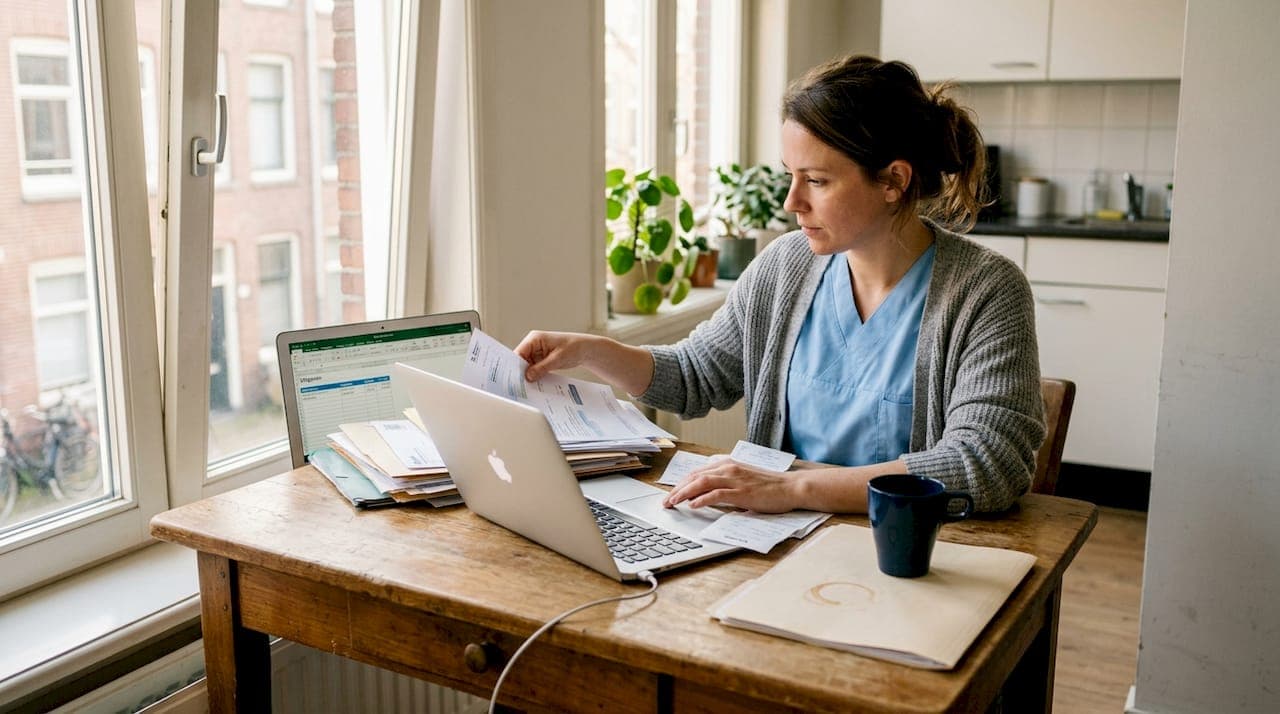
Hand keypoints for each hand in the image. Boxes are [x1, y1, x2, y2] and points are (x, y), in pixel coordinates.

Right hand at [514, 331, 597, 381]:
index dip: (514, 366)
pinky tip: (535, 384)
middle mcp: (533, 344)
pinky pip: (534, 368)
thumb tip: (528, 376)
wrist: (585, 350)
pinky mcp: (541, 359)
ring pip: (526, 366)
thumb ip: (541, 368)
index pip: (519, 353)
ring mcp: (537, 352)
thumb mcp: (557, 359)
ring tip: (527, 387)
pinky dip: (534, 376)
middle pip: (521, 360)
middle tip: (520, 386)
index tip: (513, 379)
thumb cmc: (574, 347)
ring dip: (528, 375)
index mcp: (534, 339)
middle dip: (521, 372)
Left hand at [662, 459, 800, 513]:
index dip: (681, 483)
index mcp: (728, 464)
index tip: (671, 493)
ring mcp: (735, 479)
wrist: (791, 487)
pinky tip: (693, 505)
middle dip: (677, 489)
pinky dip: (702, 499)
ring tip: (673, 503)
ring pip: (702, 483)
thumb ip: (726, 482)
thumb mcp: (743, 479)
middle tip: (666, 501)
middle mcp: (729, 468)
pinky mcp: (742, 492)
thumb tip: (706, 493)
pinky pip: (717, 494)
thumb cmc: (769, 486)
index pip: (698, 472)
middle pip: (695, 476)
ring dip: (684, 493)